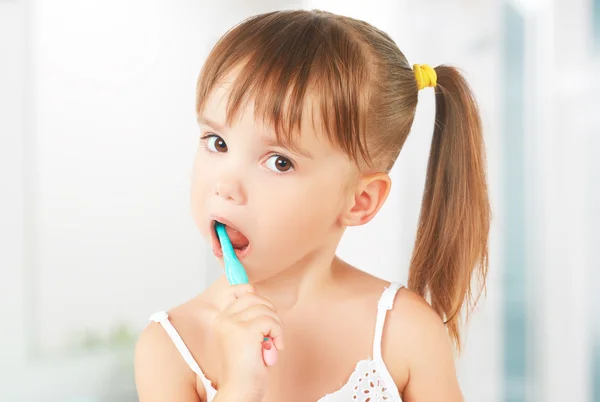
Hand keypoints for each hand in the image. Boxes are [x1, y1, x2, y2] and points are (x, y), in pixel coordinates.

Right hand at [213, 284, 283, 398]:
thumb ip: (249, 317)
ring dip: (276, 326)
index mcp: (222, 319)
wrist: (241, 390)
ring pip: (266, 309)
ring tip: (272, 343)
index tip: (262, 305)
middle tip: (271, 332)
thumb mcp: (246, 337)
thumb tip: (256, 293)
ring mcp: (232, 324)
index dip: (250, 291)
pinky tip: (274, 348)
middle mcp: (224, 319)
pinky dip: (278, 334)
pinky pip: (271, 321)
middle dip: (269, 312)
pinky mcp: (245, 331)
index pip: (236, 290)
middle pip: (254, 296)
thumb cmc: (246, 368)